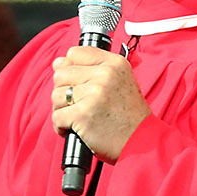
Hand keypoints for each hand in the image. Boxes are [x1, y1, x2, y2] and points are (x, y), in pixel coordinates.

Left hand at [49, 47, 150, 161]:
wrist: (140, 142)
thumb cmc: (129, 116)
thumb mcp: (119, 82)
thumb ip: (90, 68)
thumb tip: (57, 62)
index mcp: (113, 63)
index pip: (74, 53)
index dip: (70, 69)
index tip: (79, 84)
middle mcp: (104, 75)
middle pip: (61, 75)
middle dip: (65, 93)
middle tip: (79, 106)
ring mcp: (93, 94)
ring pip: (56, 96)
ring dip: (62, 110)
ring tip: (78, 118)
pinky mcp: (83, 115)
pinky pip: (56, 117)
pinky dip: (61, 127)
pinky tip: (75, 130)